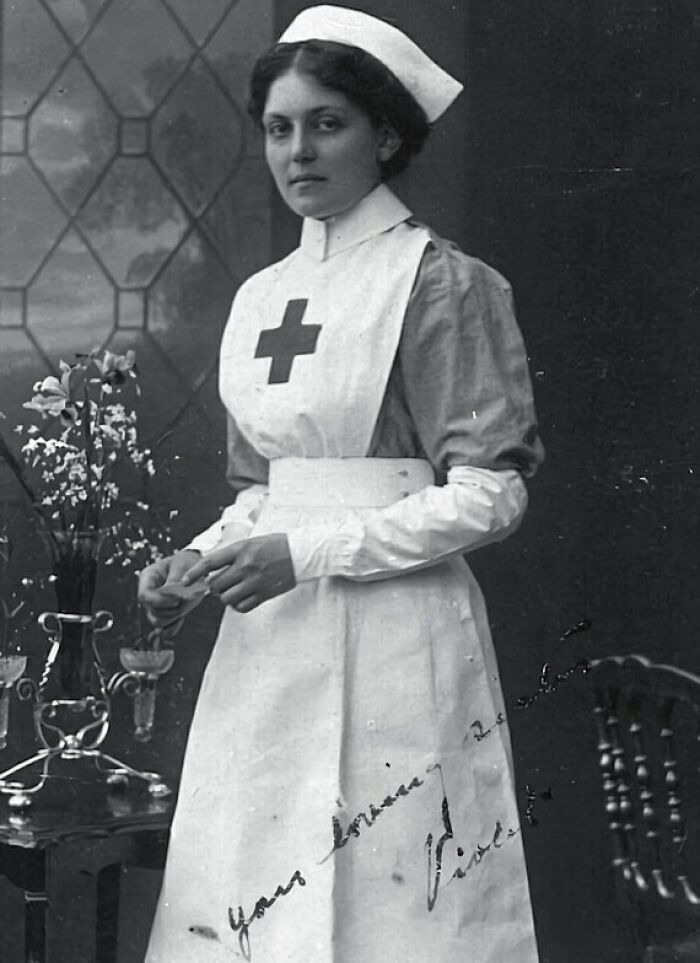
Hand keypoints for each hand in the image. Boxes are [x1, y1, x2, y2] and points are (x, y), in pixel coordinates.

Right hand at [137, 549, 202, 628]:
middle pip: (153, 611)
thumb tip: (173, 596)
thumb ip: (176, 579)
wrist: (193, 566)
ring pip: (159, 622)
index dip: (161, 601)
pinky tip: (182, 619)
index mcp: (148, 577)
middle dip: (172, 609)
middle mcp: (148, 593)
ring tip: (189, 603)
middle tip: (189, 599)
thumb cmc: (186, 562)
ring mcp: (155, 606)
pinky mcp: (164, 615)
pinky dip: (173, 628)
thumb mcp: (182, 565)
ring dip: (176, 616)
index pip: (145, 595)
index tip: (179, 598)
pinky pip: (164, 630)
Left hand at [181, 534, 295, 612]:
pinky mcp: (264, 594)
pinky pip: (242, 606)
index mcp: (241, 550)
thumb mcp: (251, 542)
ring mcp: (255, 582)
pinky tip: (242, 597)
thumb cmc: (275, 545)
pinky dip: (238, 605)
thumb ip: (232, 555)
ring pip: (227, 598)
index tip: (184, 581)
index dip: (194, 573)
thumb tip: (212, 570)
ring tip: (234, 589)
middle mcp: (246, 566)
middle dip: (214, 587)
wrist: (301, 553)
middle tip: (222, 583)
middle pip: (216, 585)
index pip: (210, 563)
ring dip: (226, 596)